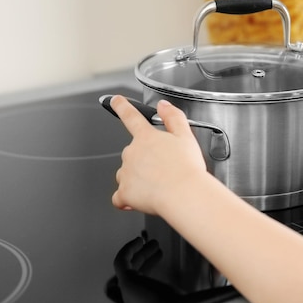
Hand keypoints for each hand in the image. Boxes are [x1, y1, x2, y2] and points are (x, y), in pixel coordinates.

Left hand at [110, 96, 206, 214]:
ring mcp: (126, 173)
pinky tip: (139, 201)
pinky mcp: (124, 193)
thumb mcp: (186, 136)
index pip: (131, 116)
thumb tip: (163, 105)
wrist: (184, 194)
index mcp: (146, 137)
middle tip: (162, 169)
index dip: (122, 106)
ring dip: (136, 179)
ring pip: (126, 174)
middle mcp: (132, 153)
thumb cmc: (187, 168)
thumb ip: (173, 117)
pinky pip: (120, 197)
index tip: (115, 100)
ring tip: (156, 186)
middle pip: (132, 153)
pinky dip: (127, 199)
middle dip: (143, 161)